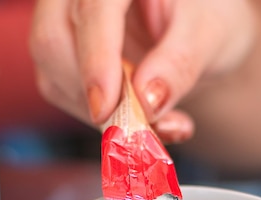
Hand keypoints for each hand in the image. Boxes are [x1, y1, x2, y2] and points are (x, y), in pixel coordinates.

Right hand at [29, 0, 256, 142]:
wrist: (197, 26)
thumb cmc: (207, 17)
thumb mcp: (210, 35)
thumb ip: (178, 64)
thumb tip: (145, 101)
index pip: (93, 9)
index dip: (96, 61)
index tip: (107, 109)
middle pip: (53, 38)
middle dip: (91, 92)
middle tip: (139, 127)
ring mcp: (63, 15)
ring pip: (50, 67)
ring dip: (93, 109)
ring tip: (151, 124)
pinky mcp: (61, 48)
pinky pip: (58, 85)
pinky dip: (92, 112)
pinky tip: (132, 117)